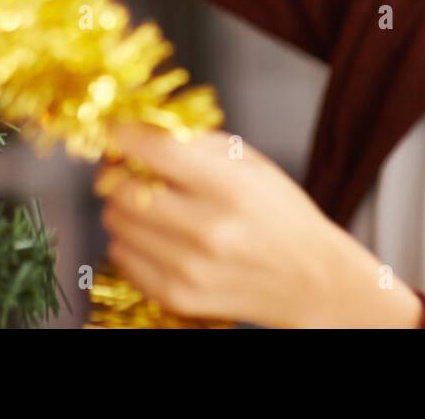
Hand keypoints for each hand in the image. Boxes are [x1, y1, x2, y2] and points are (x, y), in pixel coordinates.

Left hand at [95, 122, 422, 327]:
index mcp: (230, 187)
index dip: (122, 134)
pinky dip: (128, 240)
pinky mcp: (178, 297)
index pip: (154, 150)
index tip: (113, 127)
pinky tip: (153, 233)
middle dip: (117, 172)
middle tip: (126, 166)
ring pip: (116, 223)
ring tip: (147, 201)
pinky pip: (122, 257)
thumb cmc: (281, 214)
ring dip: (122, 206)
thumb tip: (141, 127)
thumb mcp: (251, 163)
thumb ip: (196, 142)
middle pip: (123, 190)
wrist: (311, 281)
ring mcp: (189, 269)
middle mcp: (208, 230)